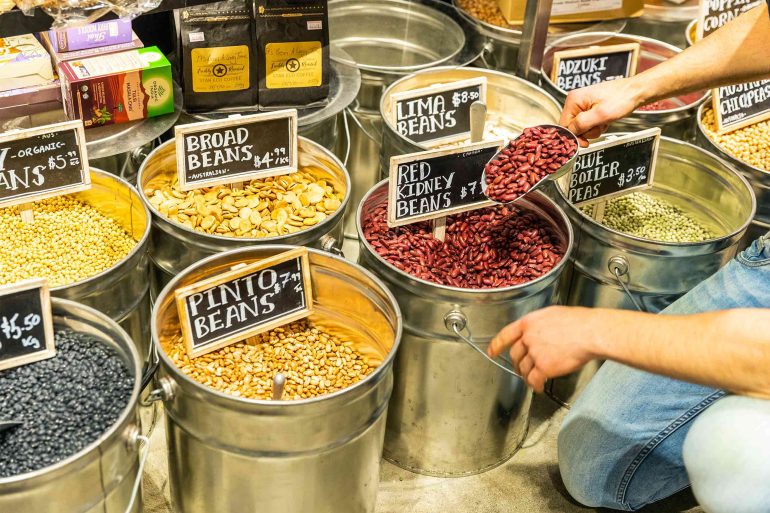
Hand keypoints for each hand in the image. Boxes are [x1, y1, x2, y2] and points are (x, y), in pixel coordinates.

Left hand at [487, 306, 604, 391]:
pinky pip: (534, 379)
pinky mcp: (544, 367)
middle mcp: (528, 337)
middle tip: (521, 369)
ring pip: (524, 369)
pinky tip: (539, 387)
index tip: (492, 352)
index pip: (506, 335)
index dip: (497, 345)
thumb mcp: (553, 314)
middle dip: (517, 364)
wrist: (590, 333)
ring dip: (526, 376)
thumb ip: (541, 324)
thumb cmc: (579, 322)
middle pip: (515, 354)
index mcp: (528, 323)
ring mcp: (535, 353)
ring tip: (532, 380)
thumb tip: (540, 331)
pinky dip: (535, 385)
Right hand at [559, 77, 645, 145]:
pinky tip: (605, 120)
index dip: (574, 136)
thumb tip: (570, 132)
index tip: (585, 142)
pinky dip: (597, 125)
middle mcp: (576, 101)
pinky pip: (589, 122)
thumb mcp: (601, 115)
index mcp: (573, 100)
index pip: (564, 125)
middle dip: (586, 131)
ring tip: (604, 122)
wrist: (636, 92)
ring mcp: (583, 104)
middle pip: (573, 126)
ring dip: (593, 129)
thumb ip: (582, 124)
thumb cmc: (622, 99)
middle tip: (599, 127)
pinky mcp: (590, 107)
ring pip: (582, 126)